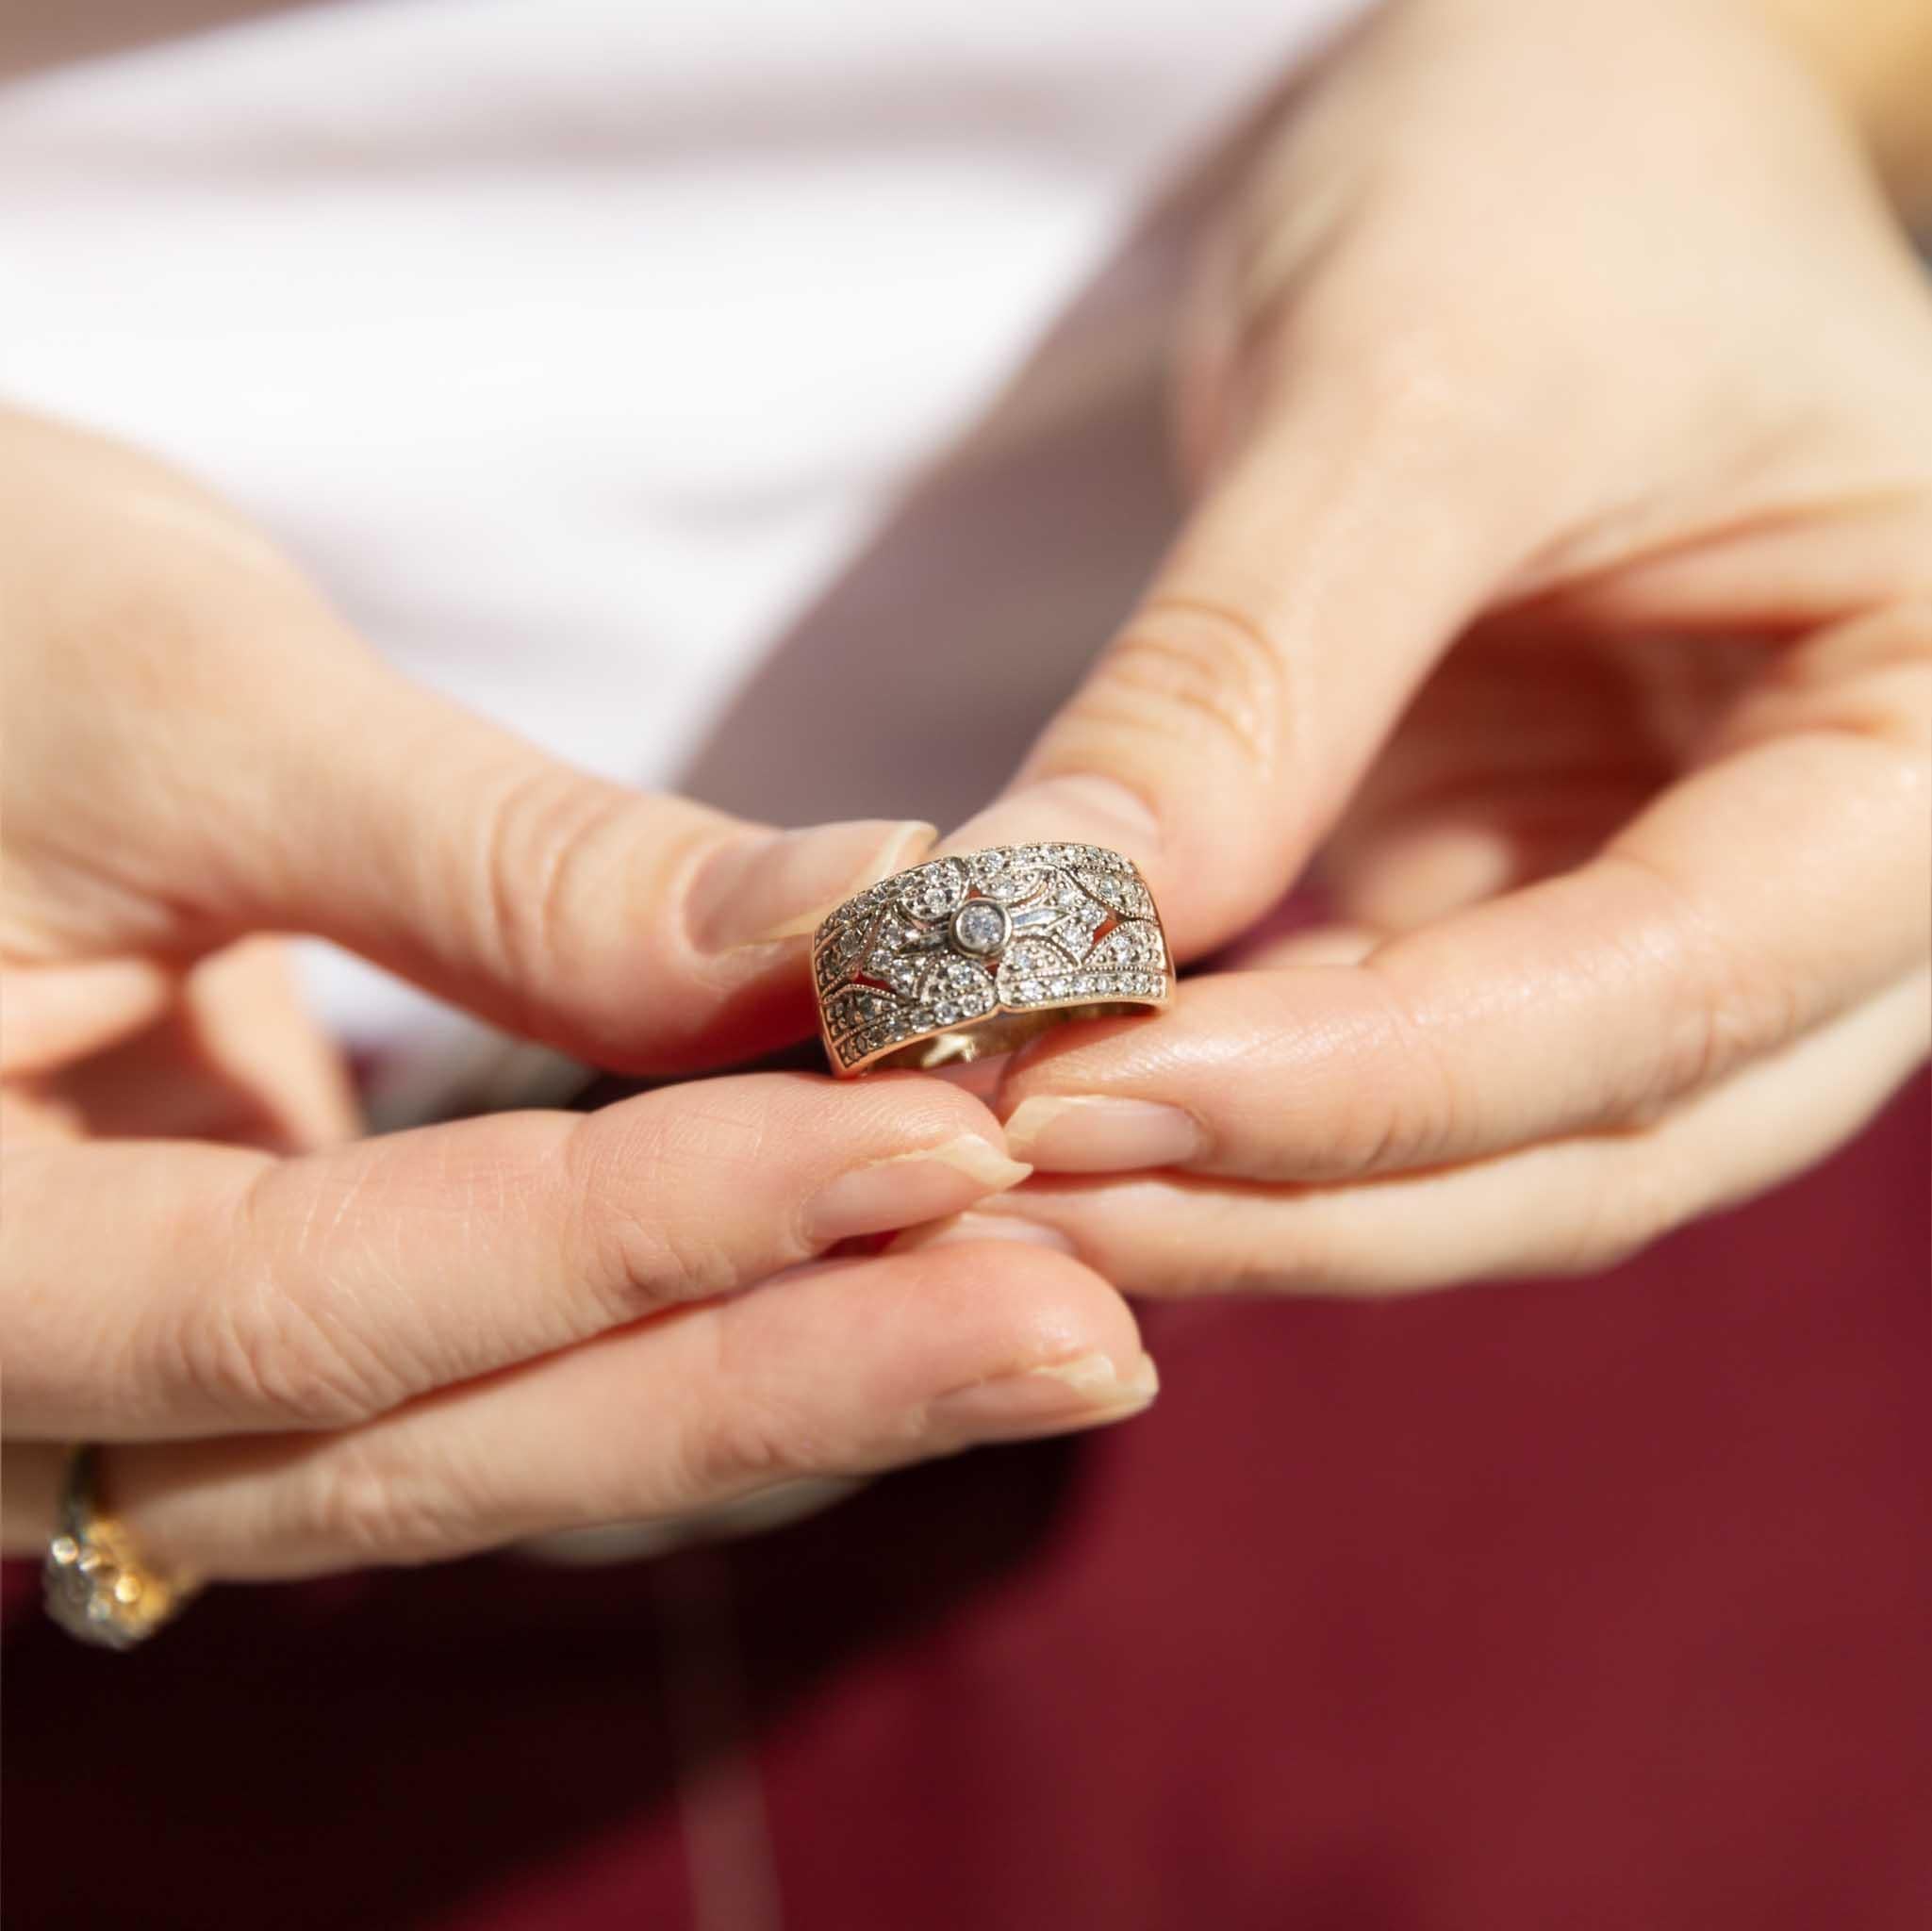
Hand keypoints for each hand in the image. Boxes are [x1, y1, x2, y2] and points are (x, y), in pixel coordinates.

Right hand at [0, 408, 1152, 1581]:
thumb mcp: (173, 701)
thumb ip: (506, 861)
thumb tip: (867, 928)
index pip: (319, 1299)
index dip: (650, 1232)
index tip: (939, 1148)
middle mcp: (15, 1381)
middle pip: (432, 1435)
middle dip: (773, 1384)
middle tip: (1080, 1333)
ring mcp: (136, 1364)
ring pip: (478, 1428)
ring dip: (769, 1376)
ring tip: (1044, 1324)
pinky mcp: (249, 1290)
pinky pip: (484, 1350)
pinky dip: (685, 1305)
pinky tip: (885, 1264)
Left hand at [950, 0, 1930, 1290]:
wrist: (1559, 132)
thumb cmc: (1559, 186)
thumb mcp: (1412, 394)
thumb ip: (1250, 680)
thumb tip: (1043, 934)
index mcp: (1931, 757)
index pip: (1660, 1000)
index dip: (1362, 1089)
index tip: (1085, 1097)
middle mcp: (1826, 888)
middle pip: (1582, 1144)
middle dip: (1293, 1193)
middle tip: (1018, 1188)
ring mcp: (1660, 915)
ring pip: (1475, 1153)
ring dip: (1242, 1191)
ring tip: (1009, 1177)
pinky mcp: (1512, 906)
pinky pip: (1378, 1066)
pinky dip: (1226, 1106)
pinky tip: (1066, 1104)